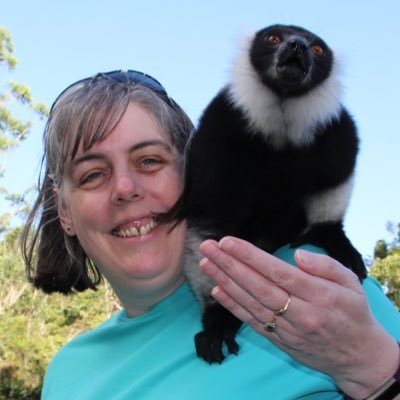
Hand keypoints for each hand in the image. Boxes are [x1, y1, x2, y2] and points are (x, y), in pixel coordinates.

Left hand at [199, 236, 398, 398]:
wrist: (357, 357)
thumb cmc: (353, 313)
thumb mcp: (351, 284)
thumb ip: (325, 266)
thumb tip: (297, 255)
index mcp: (318, 295)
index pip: (277, 272)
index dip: (249, 256)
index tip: (228, 242)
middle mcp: (300, 313)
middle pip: (257, 286)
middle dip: (229, 265)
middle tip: (208, 247)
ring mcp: (287, 329)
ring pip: (250, 303)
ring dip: (225, 282)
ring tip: (206, 263)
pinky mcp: (279, 340)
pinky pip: (252, 322)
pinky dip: (233, 306)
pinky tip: (217, 290)